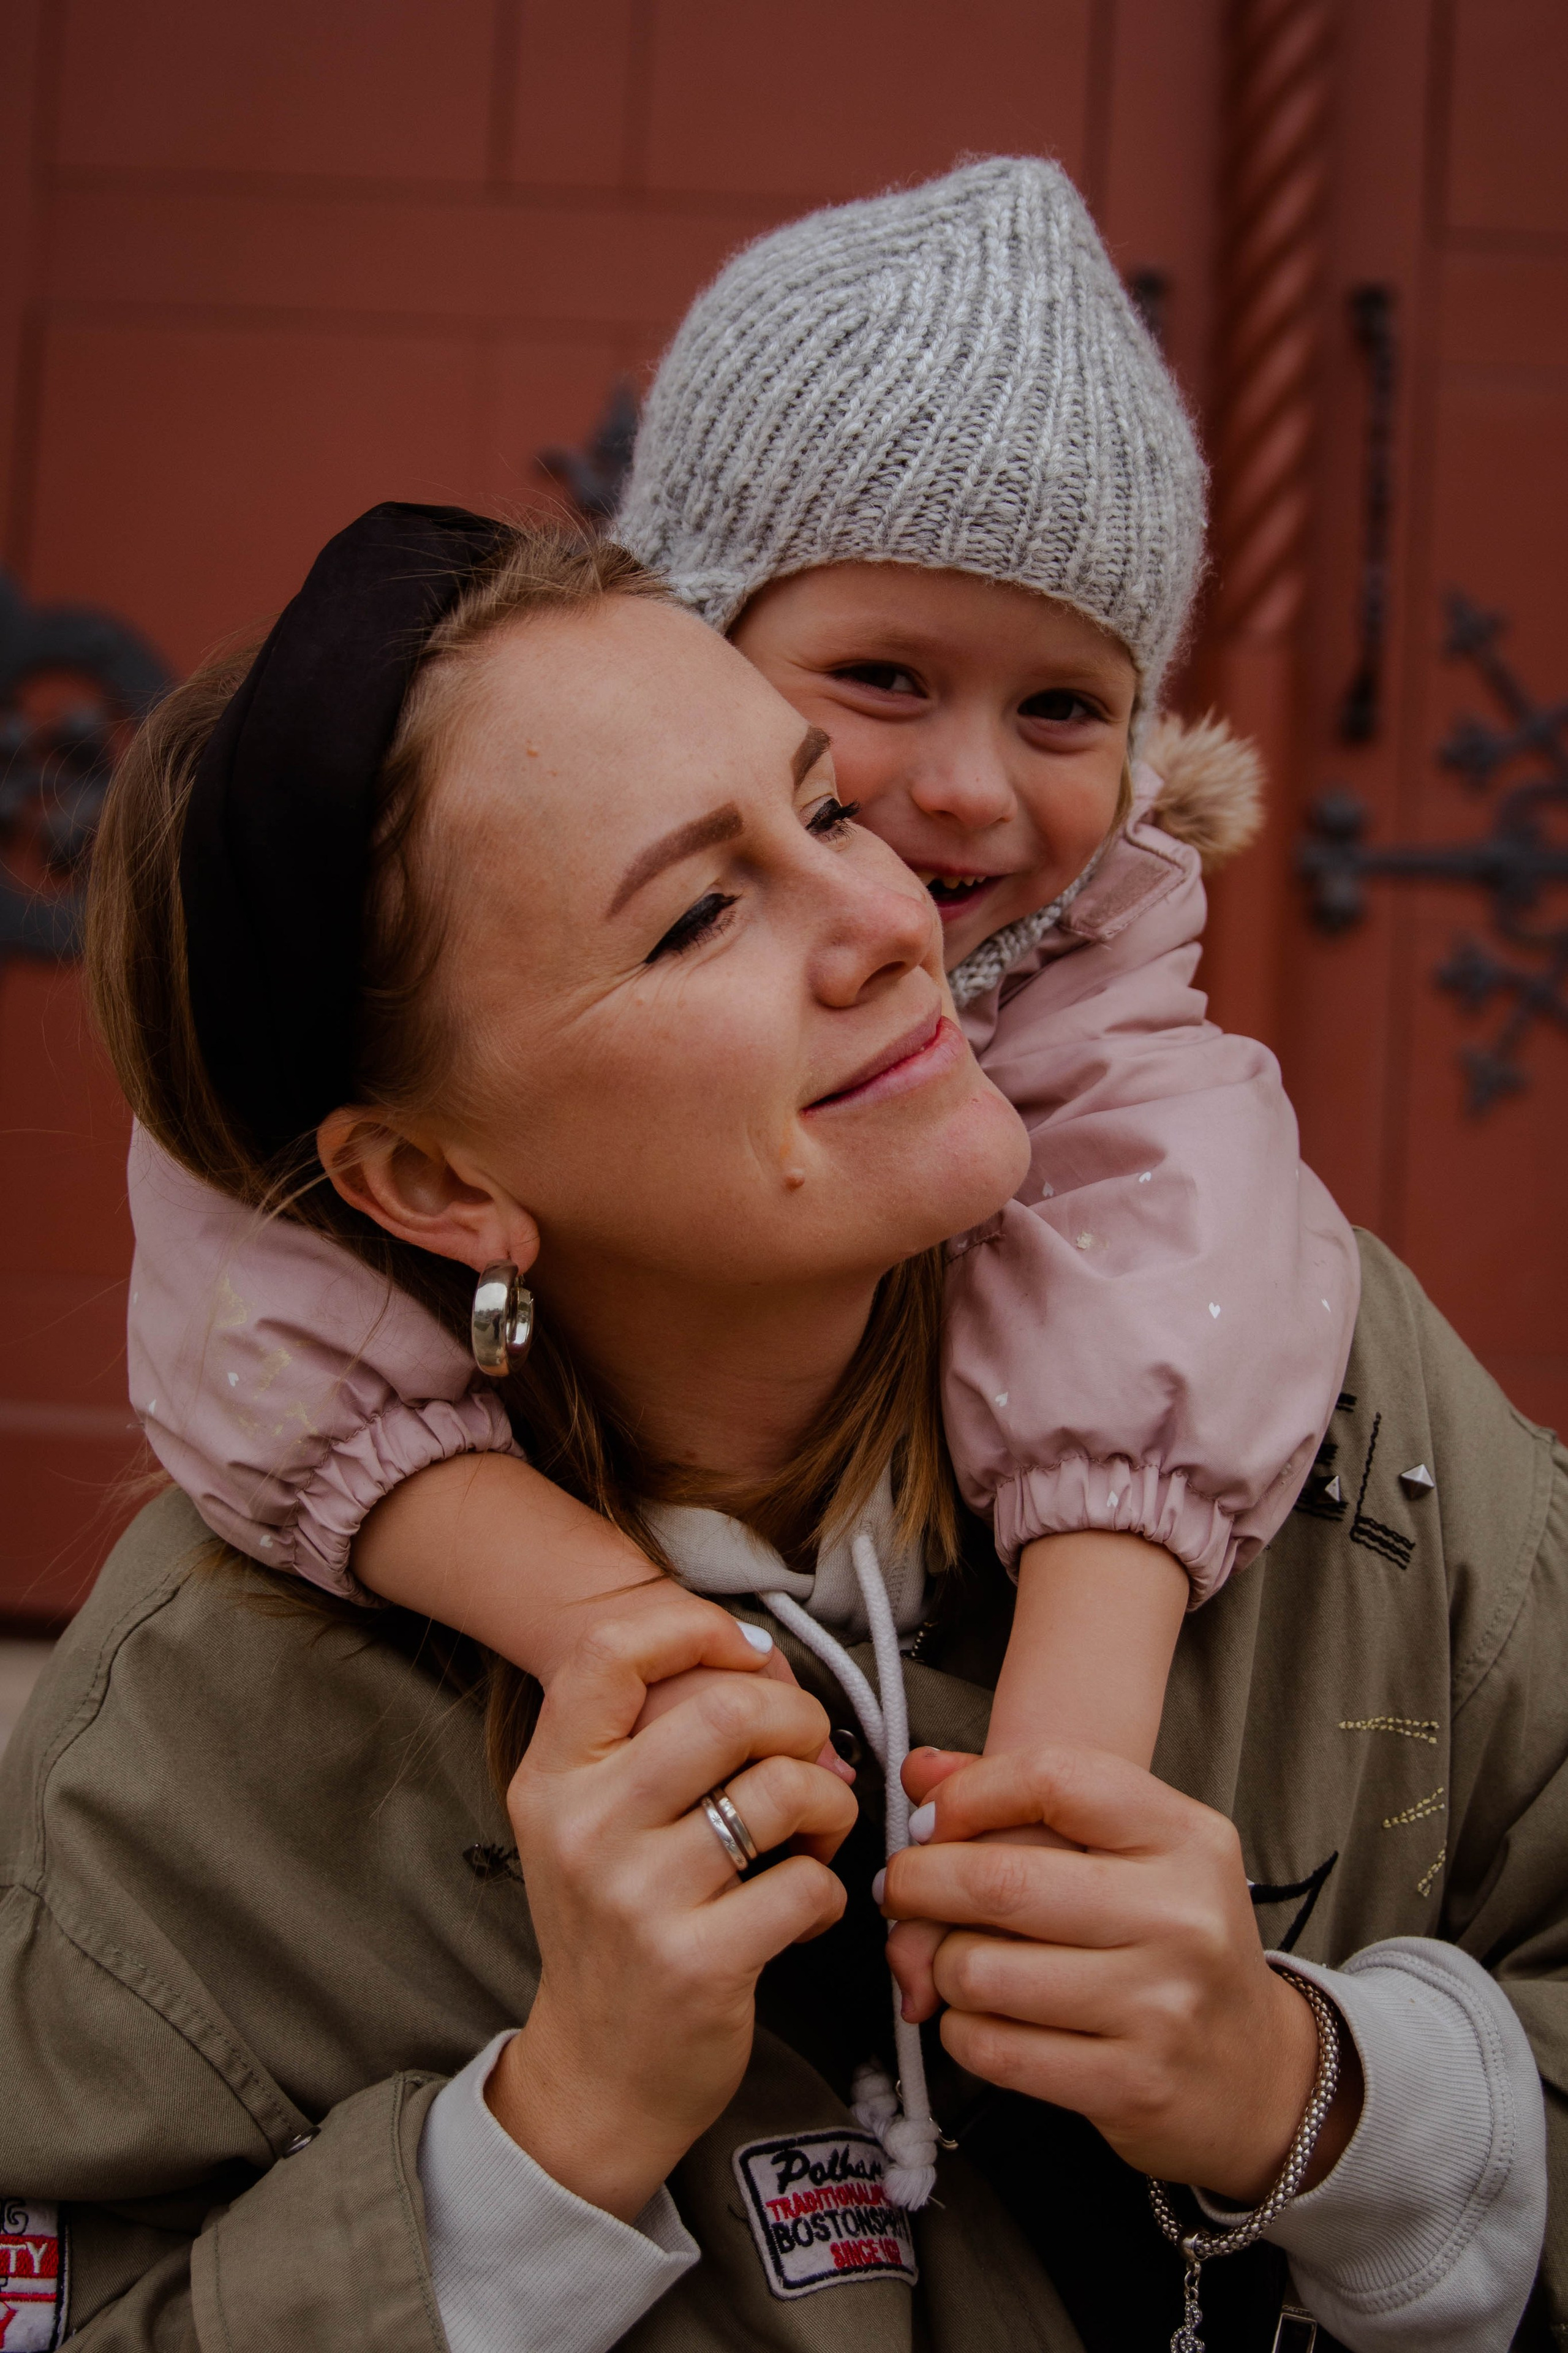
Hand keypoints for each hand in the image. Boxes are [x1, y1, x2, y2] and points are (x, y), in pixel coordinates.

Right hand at [486, 1583, 856, 2221]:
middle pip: (726, 1709)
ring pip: (784, 1790)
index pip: (611, 1652)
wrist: (596, 2074)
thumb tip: (757, 1659)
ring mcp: (638, 1898)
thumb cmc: (615, 1926)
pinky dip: (830, 1890)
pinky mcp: (697, 1965)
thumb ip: (645, 1737)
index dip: (696, 1629)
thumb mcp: (589, 1820)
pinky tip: (805, 1907)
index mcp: (553, 1778)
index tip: (745, 1656)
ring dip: (830, 1803)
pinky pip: (809, 1886)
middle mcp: (584, 1828)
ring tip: (819, 1831)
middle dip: (797, 1719)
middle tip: (808, 1753)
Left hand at [882, 1744, 1361, 2203]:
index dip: (969, 1794)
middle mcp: (1181, 1916)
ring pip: (979, 1970)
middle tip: (899, 1888)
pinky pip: (992, 2050)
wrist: (1258, 2075)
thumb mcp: (1135, 1853)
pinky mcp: (1129, 2084)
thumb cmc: (1176, 1944)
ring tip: (953, 1960)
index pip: (1054, 1778)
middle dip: (918, 1881)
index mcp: (1186, 1838)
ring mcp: (1159, 2006)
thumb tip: (920, 1771)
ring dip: (938, 1964)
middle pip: (999, 1879)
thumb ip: (1029, 1802)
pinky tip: (979, 2018)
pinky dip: (960, 2030)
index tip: (933, 1820)